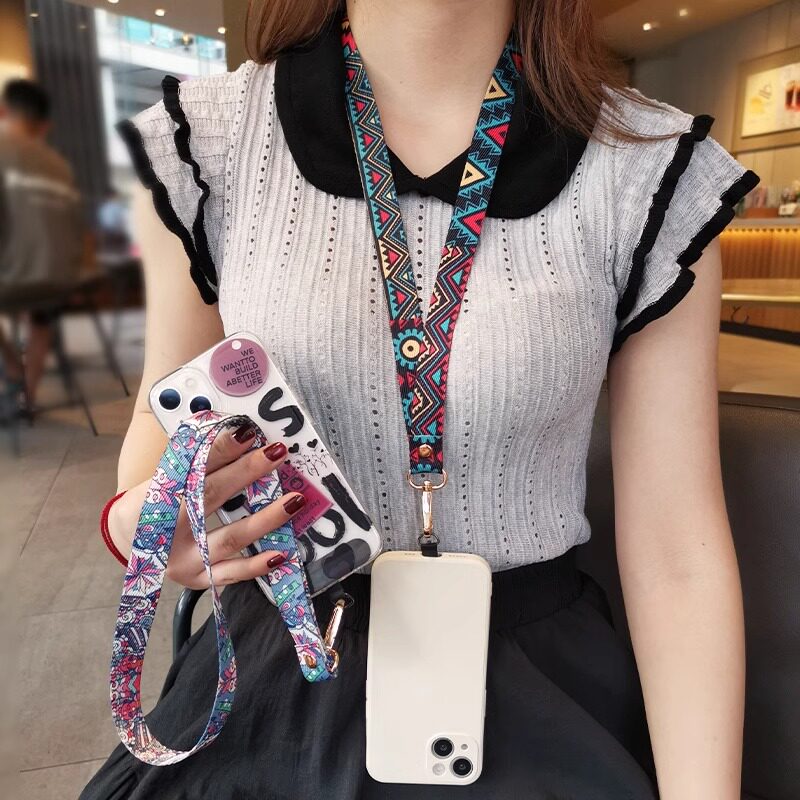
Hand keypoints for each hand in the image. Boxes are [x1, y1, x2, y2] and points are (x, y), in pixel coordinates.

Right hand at [108, 421, 304, 588]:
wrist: (126, 542)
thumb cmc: (156, 502)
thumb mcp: (168, 477)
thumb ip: (200, 460)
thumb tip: (242, 433)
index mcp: (158, 493)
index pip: (193, 466)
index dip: (221, 449)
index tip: (248, 432)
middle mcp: (168, 527)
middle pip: (212, 495)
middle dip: (247, 472)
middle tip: (277, 453)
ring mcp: (182, 557)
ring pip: (229, 537)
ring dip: (265, 519)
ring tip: (294, 501)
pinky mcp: (195, 579)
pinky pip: (230, 574)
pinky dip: (256, 565)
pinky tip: (281, 554)